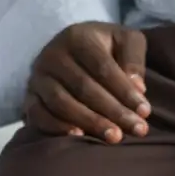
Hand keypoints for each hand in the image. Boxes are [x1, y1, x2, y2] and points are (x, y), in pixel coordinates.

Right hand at [23, 22, 151, 143]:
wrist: (71, 50)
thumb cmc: (104, 47)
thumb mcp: (124, 40)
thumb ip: (133, 57)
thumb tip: (137, 87)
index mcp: (76, 37)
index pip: (102, 67)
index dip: (124, 91)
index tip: (145, 112)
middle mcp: (52, 55)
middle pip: (83, 87)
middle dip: (113, 111)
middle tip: (137, 130)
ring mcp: (38, 77)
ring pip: (61, 102)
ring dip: (89, 122)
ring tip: (115, 138)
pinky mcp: (29, 97)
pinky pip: (38, 115)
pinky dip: (57, 127)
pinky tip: (79, 138)